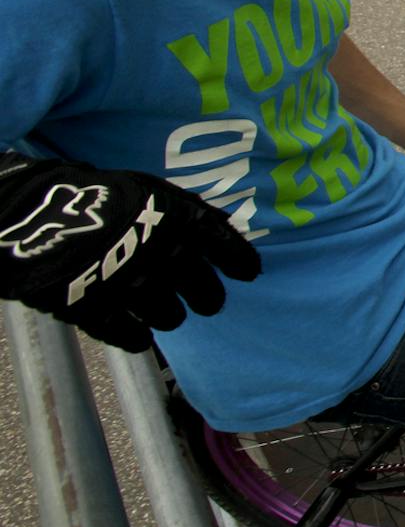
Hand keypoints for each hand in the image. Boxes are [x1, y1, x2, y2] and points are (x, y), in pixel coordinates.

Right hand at [0, 154, 260, 351]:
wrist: (33, 213)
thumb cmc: (97, 195)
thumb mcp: (149, 190)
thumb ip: (188, 210)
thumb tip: (223, 224)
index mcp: (178, 221)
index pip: (227, 247)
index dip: (241, 262)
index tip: (248, 273)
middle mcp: (164, 256)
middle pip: (207, 296)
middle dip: (207, 297)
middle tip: (202, 298)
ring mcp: (131, 287)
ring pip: (171, 318)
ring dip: (168, 314)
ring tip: (154, 303)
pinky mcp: (99, 312)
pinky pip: (132, 336)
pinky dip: (136, 335)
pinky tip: (135, 329)